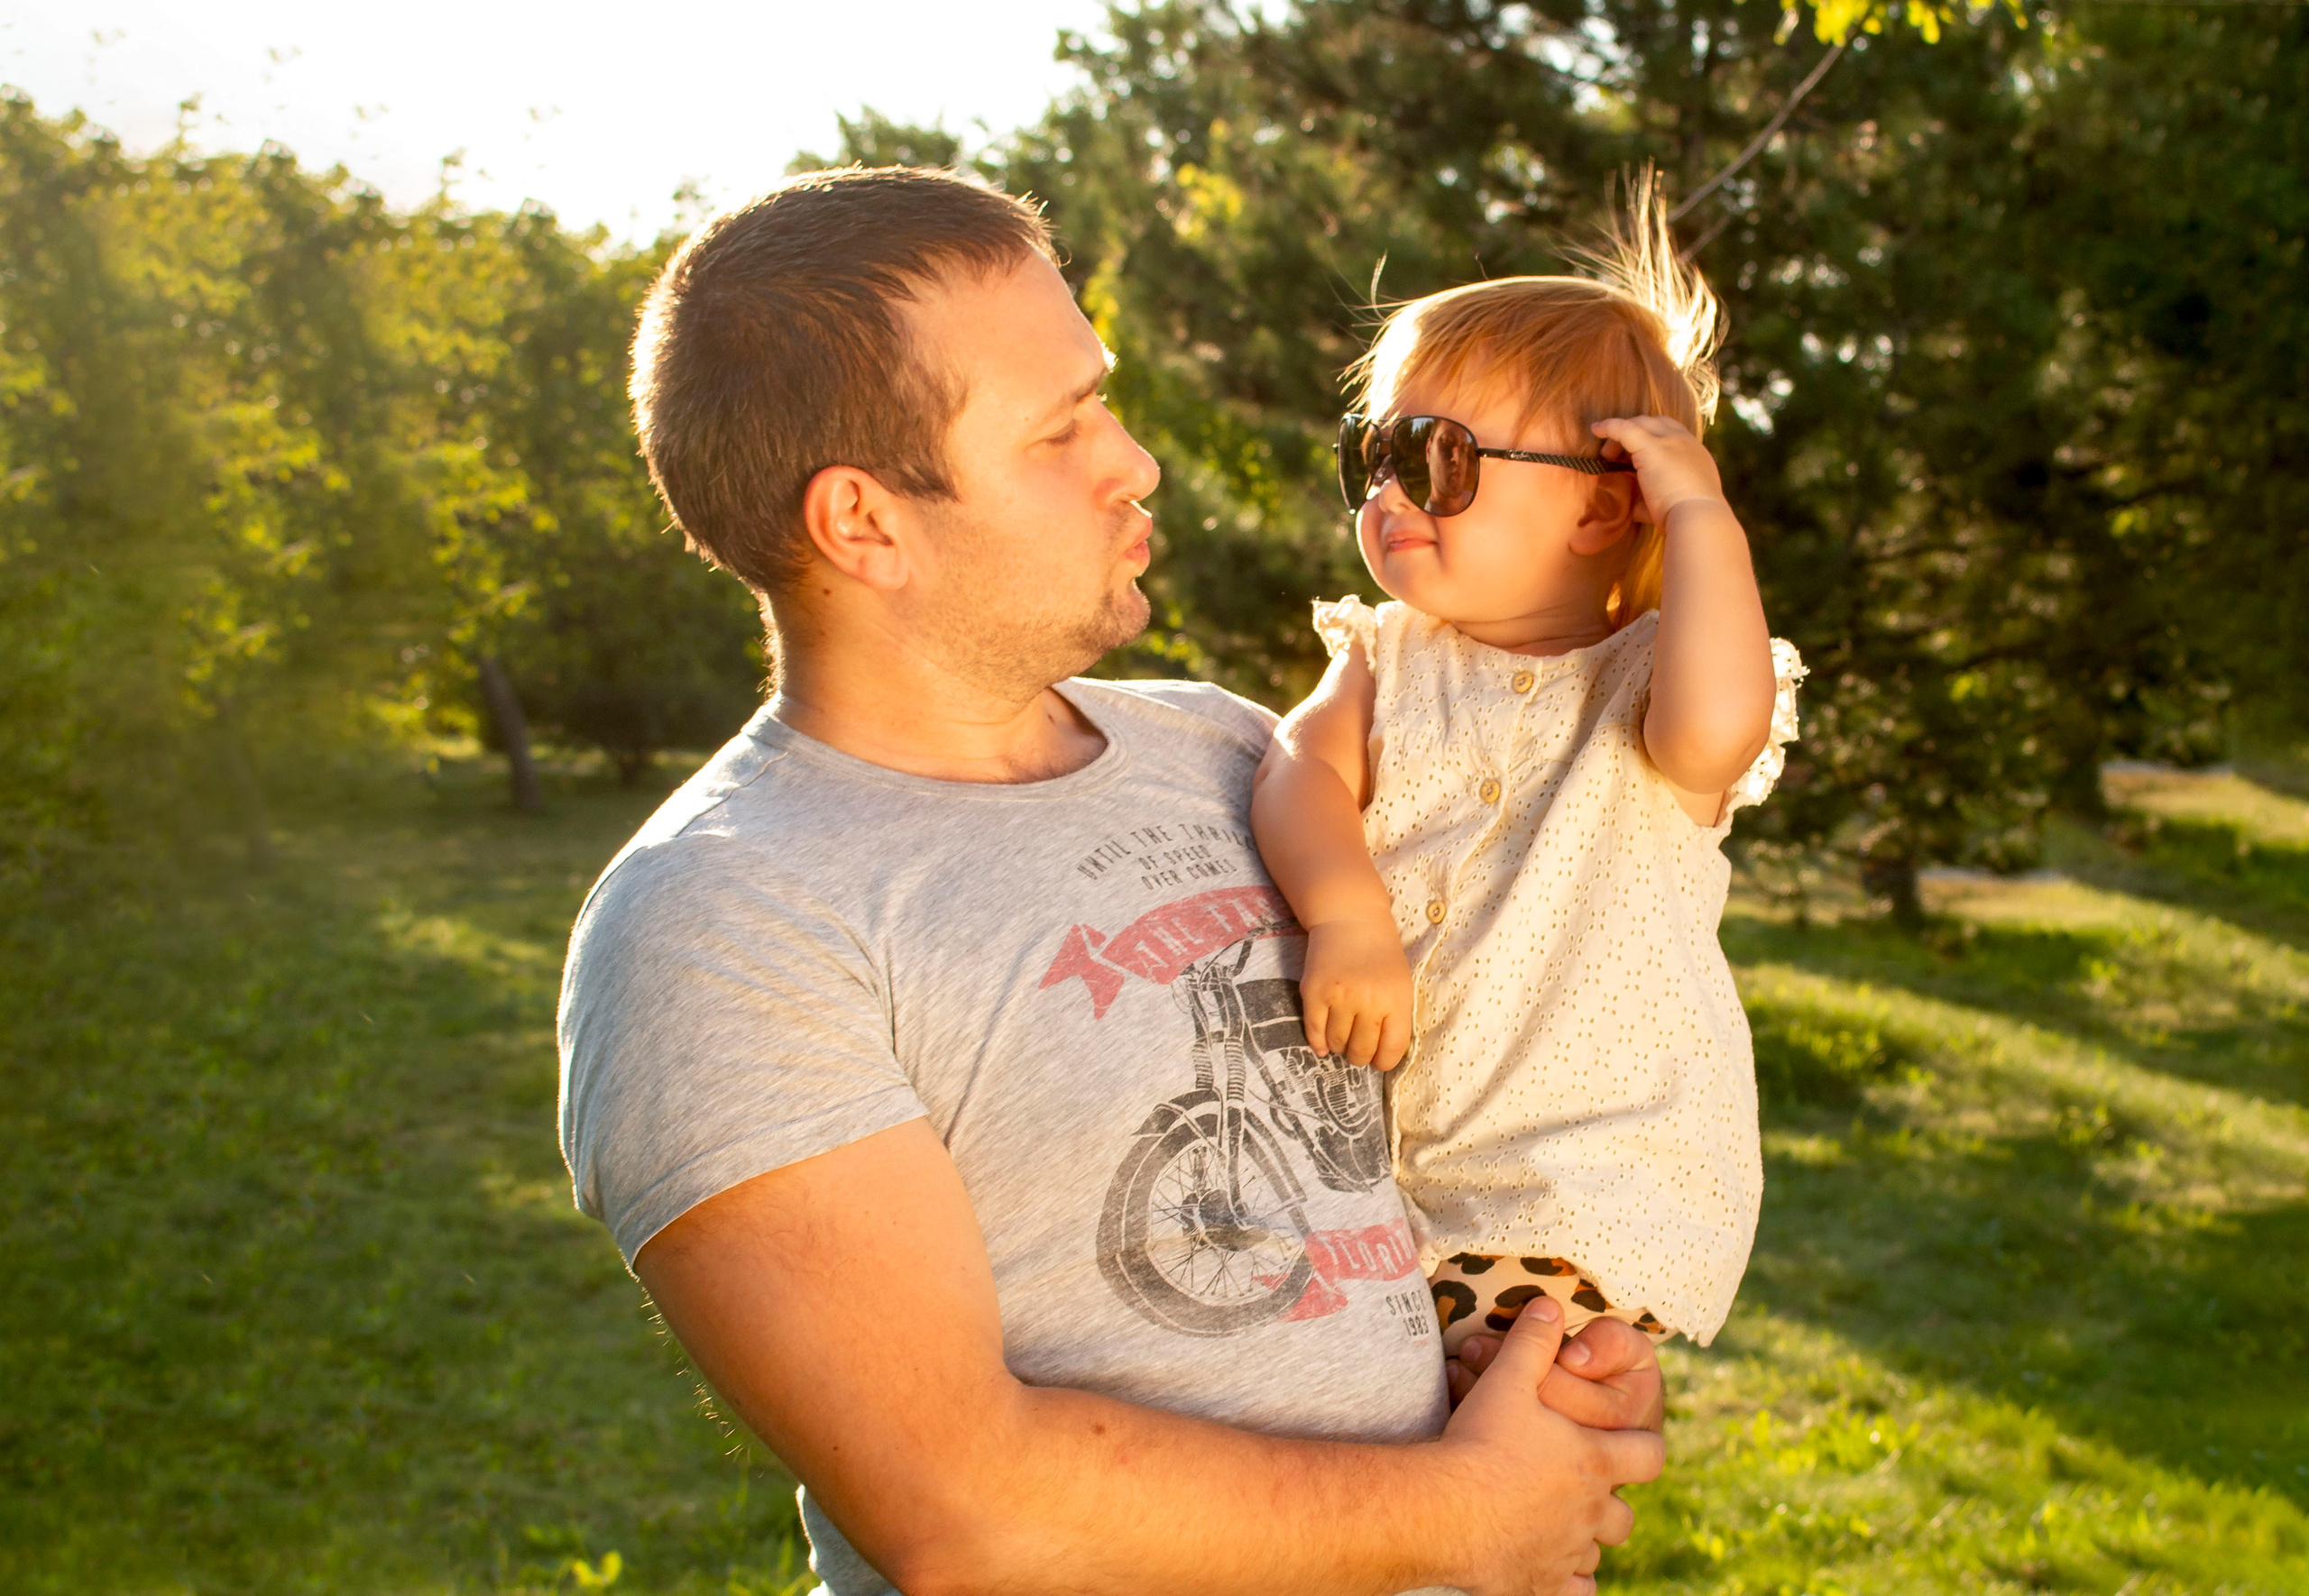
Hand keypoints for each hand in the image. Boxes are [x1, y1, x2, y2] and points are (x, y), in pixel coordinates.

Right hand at [1299, 916, 1413, 1068]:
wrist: (1351, 920)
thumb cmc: (1381, 955)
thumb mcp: (1401, 985)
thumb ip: (1396, 1018)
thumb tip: (1381, 1056)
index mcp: (1396, 1001)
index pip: (1391, 1050)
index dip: (1383, 1062)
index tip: (1378, 1060)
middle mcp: (1368, 1001)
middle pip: (1361, 1050)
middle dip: (1360, 1056)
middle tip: (1358, 1049)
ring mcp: (1339, 997)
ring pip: (1337, 1043)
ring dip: (1339, 1047)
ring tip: (1342, 1039)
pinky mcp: (1314, 992)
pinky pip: (1314, 1031)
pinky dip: (1318, 1043)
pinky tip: (1323, 1046)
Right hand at [1435, 1296, 1665, 1595]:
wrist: (1442, 1508)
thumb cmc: (1479, 1441)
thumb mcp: (1507, 1378)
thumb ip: (1533, 1340)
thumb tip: (1551, 1304)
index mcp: (1595, 1461)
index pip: (1650, 1456)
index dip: (1643, 1446)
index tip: (1628, 1444)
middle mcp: (1591, 1513)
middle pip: (1625, 1516)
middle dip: (1610, 1502)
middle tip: (1580, 1487)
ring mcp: (1567, 1552)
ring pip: (1596, 1553)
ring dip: (1584, 1538)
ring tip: (1556, 1521)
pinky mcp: (1539, 1585)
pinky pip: (1574, 1592)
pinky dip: (1567, 1582)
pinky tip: (1548, 1566)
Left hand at [1590, 415, 1726, 524]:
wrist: (1698, 518)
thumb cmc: (1684, 517)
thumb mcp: (1672, 502)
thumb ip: (1653, 498)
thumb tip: (1635, 507)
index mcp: (1694, 453)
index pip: (1670, 433)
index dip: (1650, 439)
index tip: (1634, 455)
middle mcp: (1684, 441)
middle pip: (1655, 423)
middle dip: (1635, 433)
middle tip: (1616, 456)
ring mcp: (1670, 441)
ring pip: (1640, 423)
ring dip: (1621, 434)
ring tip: (1607, 454)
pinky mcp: (1653, 447)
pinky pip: (1625, 428)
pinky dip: (1609, 426)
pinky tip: (1596, 429)